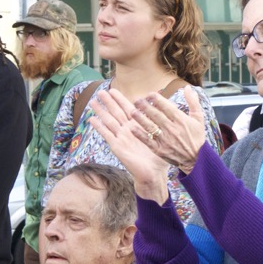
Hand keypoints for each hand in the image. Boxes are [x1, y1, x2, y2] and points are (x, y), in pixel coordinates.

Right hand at [87, 87, 170, 203]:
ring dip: (100, 112)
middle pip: (116, 113)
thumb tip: (170, 110)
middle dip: (108, 102)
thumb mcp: (162, 136)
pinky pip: (106, 135)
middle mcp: (128, 131)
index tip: (113, 89)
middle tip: (100, 91)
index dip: (120, 99)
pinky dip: (99, 127)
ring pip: (109, 121)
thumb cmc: (158, 156)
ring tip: (92, 101)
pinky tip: (92, 120)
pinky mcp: (117, 147)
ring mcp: (121, 138)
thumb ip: (163, 122)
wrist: (153, 173)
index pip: (127, 109)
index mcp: (138, 126)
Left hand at [134, 86, 207, 173]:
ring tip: (132, 111)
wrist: (197, 159)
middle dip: (145, 106)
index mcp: (181, 120)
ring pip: (150, 126)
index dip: (156, 99)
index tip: (149, 94)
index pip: (166, 106)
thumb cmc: (197, 137)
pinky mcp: (160, 150)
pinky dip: (140, 135)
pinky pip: (148, 141)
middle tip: (137, 100)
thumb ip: (193, 102)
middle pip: (155, 115)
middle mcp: (172, 129)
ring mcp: (165, 140)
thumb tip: (187, 87)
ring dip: (140, 118)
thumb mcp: (199, 118)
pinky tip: (132, 128)